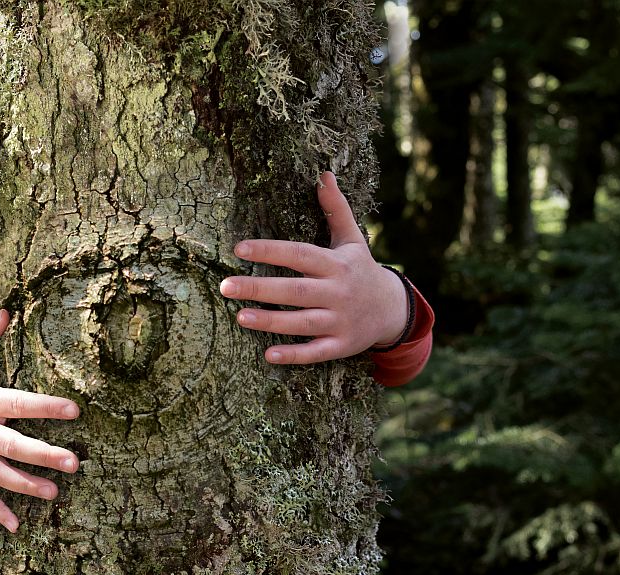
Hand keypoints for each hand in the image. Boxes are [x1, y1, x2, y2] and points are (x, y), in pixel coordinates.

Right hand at [0, 309, 79, 532]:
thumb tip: (5, 313)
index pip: (19, 403)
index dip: (46, 407)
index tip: (74, 410)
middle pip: (14, 445)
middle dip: (45, 455)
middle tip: (74, 463)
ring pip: (0, 474)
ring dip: (27, 485)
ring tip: (54, 493)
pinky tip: (17, 526)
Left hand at [220, 171, 407, 364]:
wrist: (393, 310)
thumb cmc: (361, 270)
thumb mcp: (352, 240)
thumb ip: (335, 209)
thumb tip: (323, 174)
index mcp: (336, 264)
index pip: (299, 254)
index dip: (270, 251)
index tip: (239, 248)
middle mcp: (338, 293)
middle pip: (295, 290)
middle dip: (259, 288)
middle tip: (225, 286)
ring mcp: (340, 321)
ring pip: (302, 323)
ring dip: (270, 322)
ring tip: (239, 316)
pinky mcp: (342, 345)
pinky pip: (316, 353)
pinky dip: (294, 355)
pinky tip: (268, 355)